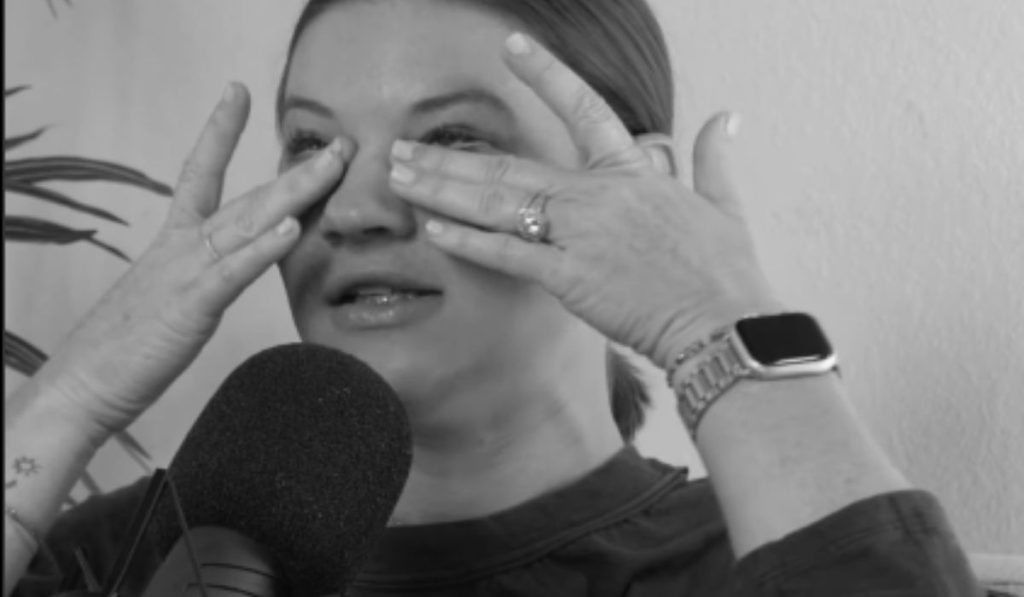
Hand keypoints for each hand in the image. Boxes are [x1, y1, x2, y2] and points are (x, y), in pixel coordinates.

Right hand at [34, 83, 344, 436]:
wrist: (80, 386)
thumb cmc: (126, 350)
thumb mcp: (171, 301)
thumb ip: (202, 277)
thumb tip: (228, 268)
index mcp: (175, 244)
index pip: (200, 173)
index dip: (219, 132)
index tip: (238, 92)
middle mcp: (182, 247)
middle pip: (247, 197)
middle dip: (296, 169)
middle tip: (340, 142)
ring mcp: (186, 272)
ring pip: (247, 223)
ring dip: (294, 193)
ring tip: (332, 166)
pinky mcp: (188, 306)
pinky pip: (231, 272)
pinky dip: (262, 249)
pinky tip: (291, 228)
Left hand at [386, 33, 782, 369]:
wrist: (725, 323)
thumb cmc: (725, 271)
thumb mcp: (724, 205)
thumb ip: (712, 158)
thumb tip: (724, 118)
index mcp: (630, 172)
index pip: (582, 108)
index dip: (546, 73)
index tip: (511, 46)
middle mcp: (595, 195)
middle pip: (508, 164)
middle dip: (447, 157)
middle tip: (401, 148)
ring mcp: (579, 234)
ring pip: (496, 203)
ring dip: (441, 189)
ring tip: (398, 178)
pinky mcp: (569, 278)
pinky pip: (508, 255)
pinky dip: (468, 243)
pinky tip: (432, 230)